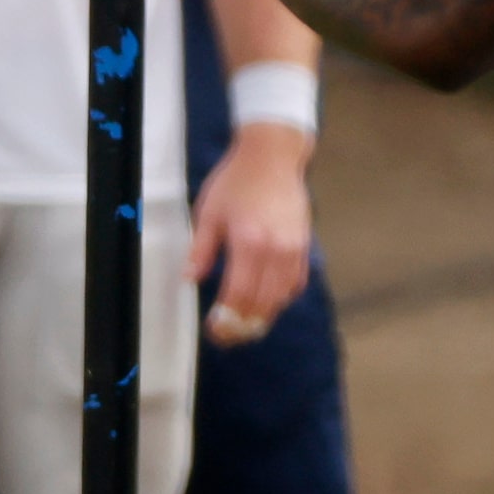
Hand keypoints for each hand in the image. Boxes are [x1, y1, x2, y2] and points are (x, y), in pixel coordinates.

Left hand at [192, 124, 312, 344]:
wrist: (273, 156)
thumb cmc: (237, 180)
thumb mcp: (209, 211)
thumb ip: (201, 249)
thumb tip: (189, 279)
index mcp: (248, 241)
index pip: (238, 295)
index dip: (226, 319)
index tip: (214, 329)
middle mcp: (275, 250)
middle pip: (262, 304)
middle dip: (243, 326)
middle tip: (226, 337)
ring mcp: (294, 249)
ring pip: (281, 298)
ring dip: (263, 317)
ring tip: (244, 326)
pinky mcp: (304, 246)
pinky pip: (296, 284)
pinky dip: (281, 299)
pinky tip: (266, 303)